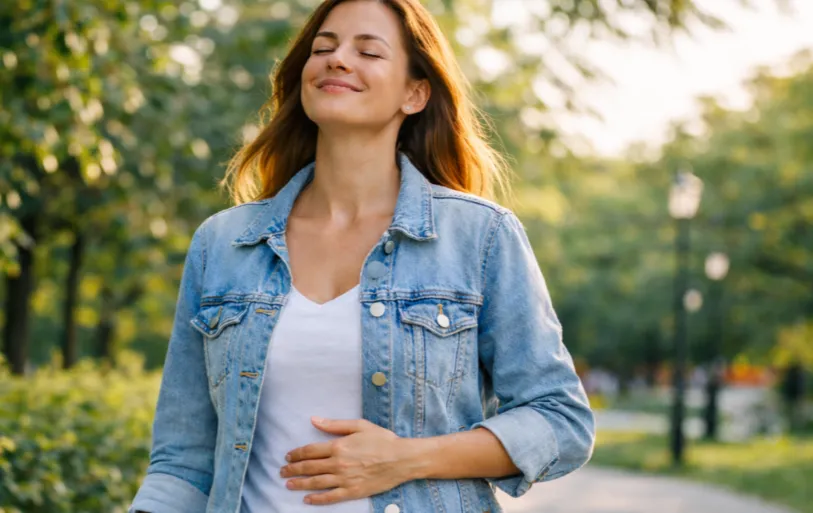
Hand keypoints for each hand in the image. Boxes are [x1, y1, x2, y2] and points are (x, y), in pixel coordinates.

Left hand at [279, 417, 411, 505]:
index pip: (310, 450)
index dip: (296, 453)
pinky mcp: (352, 491)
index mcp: (338, 445)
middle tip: (281, 471)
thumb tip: (314, 420)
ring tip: (288, 484)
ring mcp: (344, 479)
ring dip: (299, 484)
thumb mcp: (359, 426)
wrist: (402, 459)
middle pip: (309, 467)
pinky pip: (330, 497)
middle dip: (292, 469)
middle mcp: (338, 463)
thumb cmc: (382, 439)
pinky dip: (317, 499)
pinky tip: (307, 499)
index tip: (287, 456)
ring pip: (316, 482)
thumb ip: (334, 425)